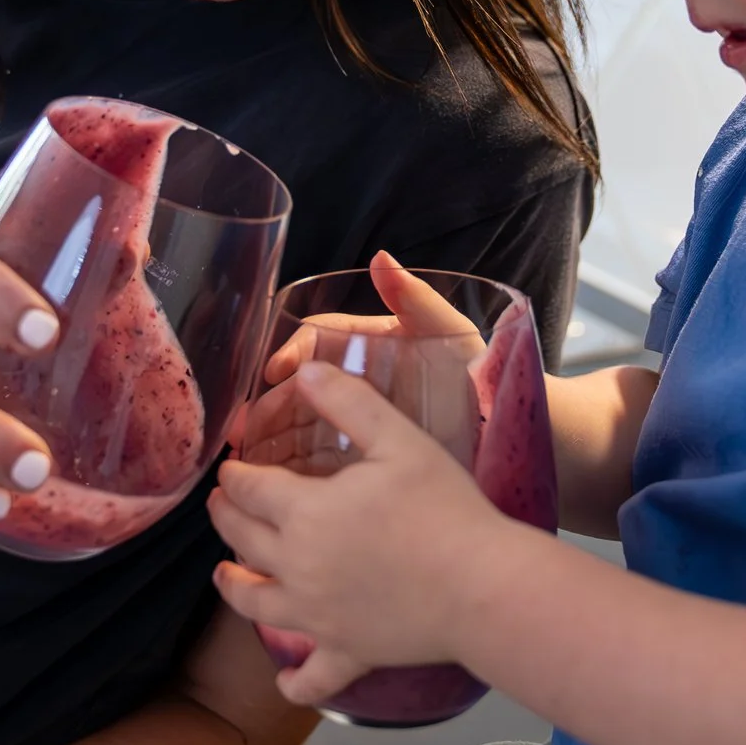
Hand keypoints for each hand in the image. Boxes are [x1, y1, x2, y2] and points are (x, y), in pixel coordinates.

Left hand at [208, 360, 523, 706]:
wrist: (482, 585)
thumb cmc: (445, 509)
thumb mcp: (398, 440)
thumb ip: (348, 402)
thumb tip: (305, 370)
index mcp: (306, 513)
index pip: (250, 488)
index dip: (235, 474)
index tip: (232, 466)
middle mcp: (297, 568)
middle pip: (241, 540)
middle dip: (225, 517)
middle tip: (222, 504)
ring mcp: (318, 616)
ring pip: (255, 604)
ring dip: (233, 585)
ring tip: (225, 573)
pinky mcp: (347, 651)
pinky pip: (313, 676)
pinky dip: (295, 682)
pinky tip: (285, 683)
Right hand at [229, 252, 480, 464]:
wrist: (502, 429)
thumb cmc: (475, 372)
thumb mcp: (448, 330)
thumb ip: (414, 297)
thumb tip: (379, 258)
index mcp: (365, 345)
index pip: (315, 341)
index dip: (291, 354)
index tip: (274, 371)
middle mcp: (352, 381)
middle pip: (298, 390)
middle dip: (267, 406)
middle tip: (243, 428)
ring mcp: (353, 422)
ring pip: (299, 428)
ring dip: (271, 441)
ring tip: (249, 460)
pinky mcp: (359, 459)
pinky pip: (318, 464)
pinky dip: (294, 473)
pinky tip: (277, 486)